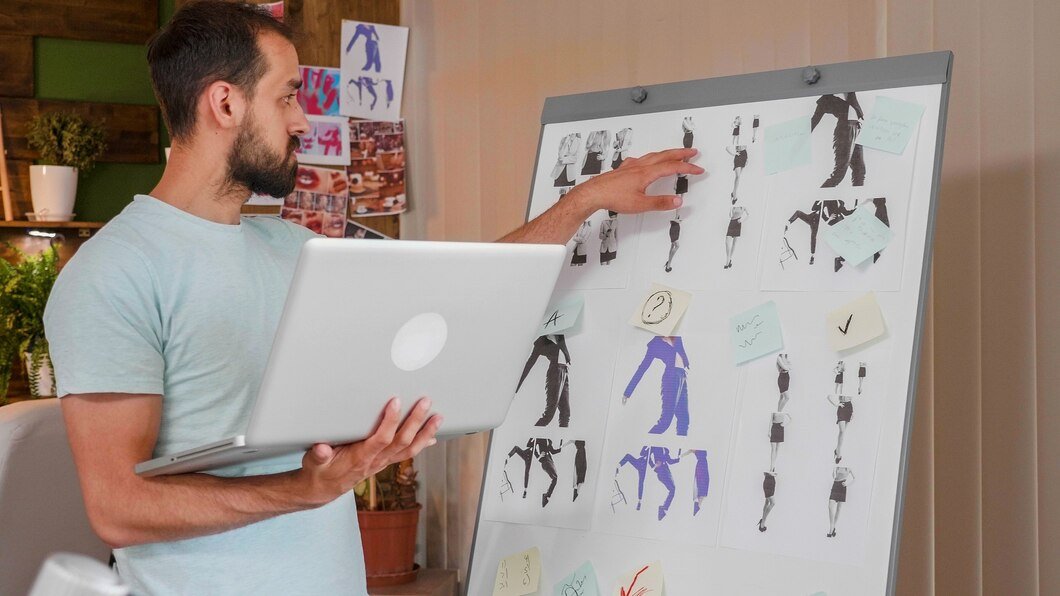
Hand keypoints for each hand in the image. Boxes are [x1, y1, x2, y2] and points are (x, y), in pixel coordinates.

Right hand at [298, 397, 440, 505]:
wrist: (323, 490)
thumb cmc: (319, 472)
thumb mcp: (313, 463)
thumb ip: (318, 455)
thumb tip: (322, 448)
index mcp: (360, 458)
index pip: (380, 439)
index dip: (390, 421)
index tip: (396, 402)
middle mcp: (375, 461)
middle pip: (401, 441)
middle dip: (415, 421)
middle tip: (425, 402)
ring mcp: (382, 463)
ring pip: (409, 448)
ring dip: (425, 432)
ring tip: (438, 417)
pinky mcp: (384, 462)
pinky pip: (407, 453)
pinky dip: (421, 444)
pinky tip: (432, 436)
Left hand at [566, 148, 702, 214]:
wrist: (594, 193)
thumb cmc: (613, 197)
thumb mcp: (640, 204)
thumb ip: (660, 203)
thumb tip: (677, 201)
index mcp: (647, 173)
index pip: (673, 167)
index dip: (688, 167)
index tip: (699, 169)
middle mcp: (640, 166)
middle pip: (665, 155)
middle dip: (681, 153)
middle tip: (693, 152)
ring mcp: (631, 166)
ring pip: (653, 155)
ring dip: (667, 153)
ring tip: (674, 154)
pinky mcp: (624, 169)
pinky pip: (641, 159)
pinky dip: (650, 158)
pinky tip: (646, 161)